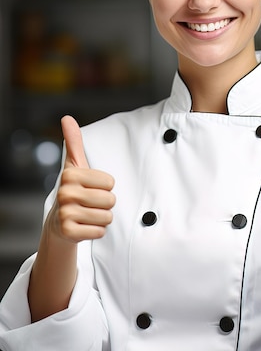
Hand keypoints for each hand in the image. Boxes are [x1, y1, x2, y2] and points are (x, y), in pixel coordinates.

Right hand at [50, 115, 115, 242]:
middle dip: (105, 204)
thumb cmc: (74, 190)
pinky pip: (99, 231)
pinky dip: (96, 231)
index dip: (105, 187)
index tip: (91, 188)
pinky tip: (85, 227)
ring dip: (102, 218)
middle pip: (111, 200)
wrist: (59, 222)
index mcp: (70, 174)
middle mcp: (65, 193)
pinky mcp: (69, 232)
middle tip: (90, 204)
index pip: (110, 182)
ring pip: (107, 217)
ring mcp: (65, 213)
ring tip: (88, 215)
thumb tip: (67, 118)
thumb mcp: (75, 165)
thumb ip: (74, 141)